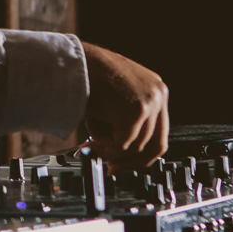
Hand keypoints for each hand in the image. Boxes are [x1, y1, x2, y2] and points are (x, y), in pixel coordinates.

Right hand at [80, 44, 168, 170]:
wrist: (73, 63)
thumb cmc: (88, 78)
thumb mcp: (116, 100)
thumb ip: (127, 123)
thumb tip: (122, 154)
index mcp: (156, 91)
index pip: (159, 134)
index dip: (141, 155)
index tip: (125, 164)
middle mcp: (158, 95)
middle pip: (156, 145)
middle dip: (132, 163)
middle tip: (112, 168)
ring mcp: (150, 103)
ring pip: (136, 147)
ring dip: (111, 151)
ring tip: (92, 144)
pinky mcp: (136, 111)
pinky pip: (123, 144)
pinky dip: (105, 145)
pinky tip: (91, 137)